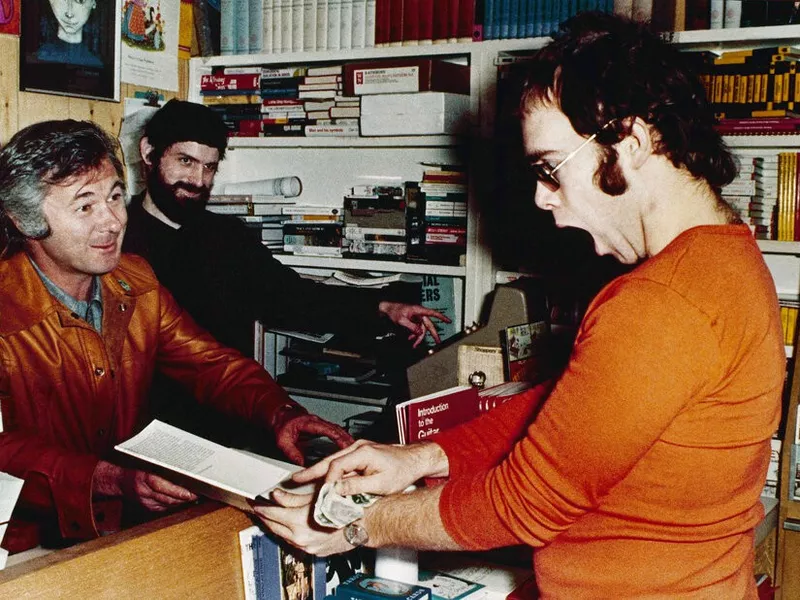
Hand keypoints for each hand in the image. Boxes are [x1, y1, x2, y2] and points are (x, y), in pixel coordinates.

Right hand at [92, 461, 196, 511]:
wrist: (119, 480)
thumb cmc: (135, 467)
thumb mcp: (147, 462)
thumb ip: (162, 466)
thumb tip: (182, 468)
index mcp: (144, 477)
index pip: (162, 486)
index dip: (177, 491)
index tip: (190, 492)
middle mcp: (143, 491)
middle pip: (167, 497)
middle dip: (183, 498)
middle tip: (197, 494)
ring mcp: (144, 501)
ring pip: (166, 504)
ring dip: (180, 502)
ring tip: (193, 497)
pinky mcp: (146, 507)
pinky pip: (162, 507)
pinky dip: (172, 504)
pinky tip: (181, 500)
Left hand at [252, 488, 353, 555]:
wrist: (362, 523)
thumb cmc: (344, 506)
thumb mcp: (315, 496)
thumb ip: (292, 498)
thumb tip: (276, 495)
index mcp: (299, 522)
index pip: (272, 514)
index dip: (262, 507)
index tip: (255, 502)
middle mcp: (300, 538)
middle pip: (274, 527)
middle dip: (265, 517)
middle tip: (258, 509)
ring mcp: (307, 546)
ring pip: (283, 536)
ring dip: (276, 526)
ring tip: (271, 517)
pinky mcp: (313, 551)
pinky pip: (294, 542)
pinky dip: (288, 534)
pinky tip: (288, 527)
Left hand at [275, 412, 353, 465]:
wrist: (278, 415)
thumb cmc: (281, 424)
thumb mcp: (283, 440)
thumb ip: (292, 453)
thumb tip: (301, 465)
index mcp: (310, 423)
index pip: (329, 430)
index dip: (339, 438)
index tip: (347, 446)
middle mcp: (317, 422)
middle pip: (337, 429)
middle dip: (348, 440)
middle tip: (357, 451)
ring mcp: (320, 424)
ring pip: (337, 430)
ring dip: (346, 439)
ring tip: (355, 451)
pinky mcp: (321, 427)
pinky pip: (335, 432)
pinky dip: (342, 439)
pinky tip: (346, 447)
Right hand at [292, 439, 448, 496]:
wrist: (414, 460)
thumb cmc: (402, 470)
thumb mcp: (381, 483)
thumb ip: (357, 486)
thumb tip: (337, 490)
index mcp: (362, 452)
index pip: (337, 466)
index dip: (328, 481)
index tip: (324, 495)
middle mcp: (357, 448)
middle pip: (329, 460)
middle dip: (311, 471)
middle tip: (294, 480)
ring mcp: (358, 449)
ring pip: (332, 460)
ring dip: (317, 471)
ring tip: (300, 479)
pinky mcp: (359, 454)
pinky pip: (339, 462)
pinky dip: (329, 470)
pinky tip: (320, 478)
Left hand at [378, 301, 450, 347]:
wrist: (386, 309)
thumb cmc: (394, 311)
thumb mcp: (401, 320)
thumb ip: (411, 327)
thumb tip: (419, 333)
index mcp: (418, 310)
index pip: (432, 313)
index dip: (441, 317)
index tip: (448, 321)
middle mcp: (419, 314)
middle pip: (428, 325)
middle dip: (433, 334)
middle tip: (438, 342)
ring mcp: (416, 318)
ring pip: (421, 330)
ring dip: (418, 337)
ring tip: (414, 344)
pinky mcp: (413, 321)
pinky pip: (416, 330)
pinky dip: (414, 335)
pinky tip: (410, 339)